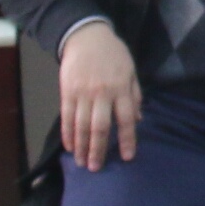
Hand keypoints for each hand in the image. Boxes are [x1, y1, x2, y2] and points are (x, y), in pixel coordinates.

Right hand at [57, 22, 141, 170]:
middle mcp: (102, 93)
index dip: (126, 139)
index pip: (126, 119)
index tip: (127, 157)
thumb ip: (134, 95)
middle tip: (97, 168)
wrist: (86, 37)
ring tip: (82, 163)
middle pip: (100, 127)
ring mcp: (82, 94)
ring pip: (81, 126)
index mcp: (121, 88)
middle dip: (98, 150)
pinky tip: (70, 147)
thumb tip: (138, 120)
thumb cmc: (113, 54)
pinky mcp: (67, 92)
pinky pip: (67, 118)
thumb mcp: (131, 71)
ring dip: (81, 147)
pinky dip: (68, 134)